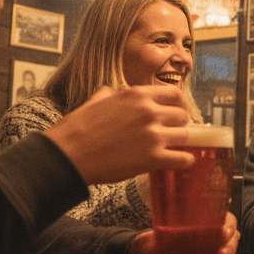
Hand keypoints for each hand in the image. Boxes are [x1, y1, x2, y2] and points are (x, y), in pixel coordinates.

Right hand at [44, 85, 192, 184]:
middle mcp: (149, 112)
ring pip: (185, 136)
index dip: (177, 105)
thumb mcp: (96, 101)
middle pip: (182, 116)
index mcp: (136, 95)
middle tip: (169, 133)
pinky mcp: (153, 158)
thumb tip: (114, 92)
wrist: (68, 155)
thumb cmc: (77, 129)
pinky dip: (183, 161)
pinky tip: (178, 161)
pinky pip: (183, 159)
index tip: (176, 112)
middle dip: (177, 125)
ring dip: (178, 143)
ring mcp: (153, 135)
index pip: (174, 94)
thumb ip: (112, 95)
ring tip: (168, 148)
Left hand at [126, 212, 239, 253]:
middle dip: (231, 246)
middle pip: (232, 239)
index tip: (223, 232)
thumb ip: (151, 243)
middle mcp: (210, 240)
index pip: (225, 220)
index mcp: (201, 225)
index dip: (229, 225)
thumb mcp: (148, 242)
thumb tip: (155, 246)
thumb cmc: (148, 246)